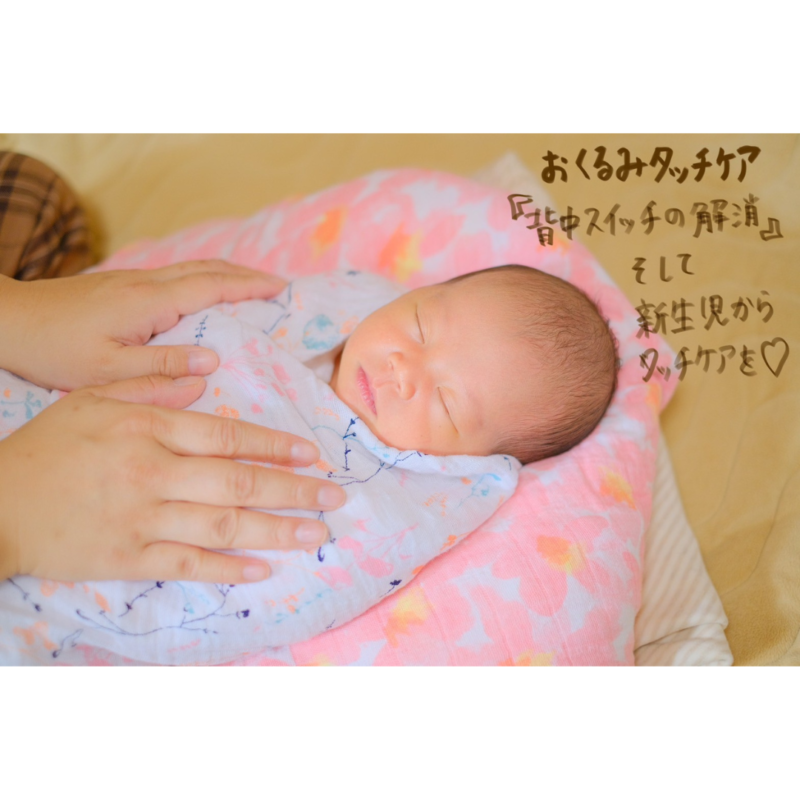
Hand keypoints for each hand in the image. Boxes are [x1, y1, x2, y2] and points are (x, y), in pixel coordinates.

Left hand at [0, 260, 285, 390]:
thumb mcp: (107, 370)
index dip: (250, 287)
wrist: (8, 319)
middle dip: (246, 275)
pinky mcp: (122, 284)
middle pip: (208, 268)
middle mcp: (146, 283)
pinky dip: (205, 278)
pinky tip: (206, 292)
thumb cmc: (54, 349)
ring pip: (191, 267)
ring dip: (227, 273)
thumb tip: (213, 362)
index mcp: (149, 302)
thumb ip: (161, 367)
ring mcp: (133, 279)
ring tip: (252, 285)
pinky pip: (177, 275)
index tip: (282, 289)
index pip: (212, 287)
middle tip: (278, 286)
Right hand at [0, 375, 346, 583]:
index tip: (313, 455)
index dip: (275, 446)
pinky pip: (190, 563)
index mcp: (147, 429)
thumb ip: (150, 387)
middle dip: (294, 491)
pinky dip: (230, 567)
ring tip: (318, 534)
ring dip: (278, 530)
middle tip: (335, 498)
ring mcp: (142, 519)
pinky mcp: (129, 558)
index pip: (227, 436)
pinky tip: (265, 568)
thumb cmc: (48, 447)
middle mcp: (152, 473)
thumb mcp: (93, 398)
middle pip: (238, 482)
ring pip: (225, 525)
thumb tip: (205, 379)